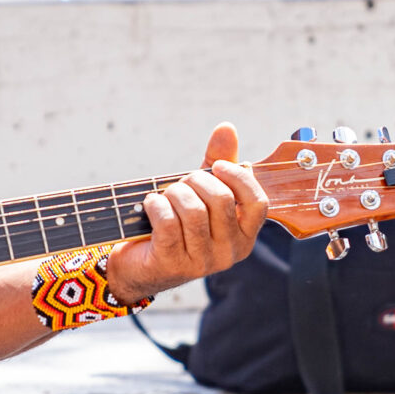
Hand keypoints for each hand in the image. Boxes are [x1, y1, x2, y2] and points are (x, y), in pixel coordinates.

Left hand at [103, 122, 268, 301]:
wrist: (137, 264)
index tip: (217, 166)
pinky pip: (168, 222)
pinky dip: (155, 205)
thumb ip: (217, 163)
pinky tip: (150, 205)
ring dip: (173, 194)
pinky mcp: (173, 264)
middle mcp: (229, 253)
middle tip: (181, 183)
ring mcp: (202, 262)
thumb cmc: (176, 223)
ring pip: (193, 211)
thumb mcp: (200, 193)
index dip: (238, 178)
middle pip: (220, 200)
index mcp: (244, 236)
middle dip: (195, 181)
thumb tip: (227, 128)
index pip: (258, 204)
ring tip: (165, 196)